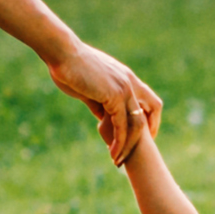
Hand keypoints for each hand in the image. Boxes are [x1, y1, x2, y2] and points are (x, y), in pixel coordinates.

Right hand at [48, 42, 162, 164]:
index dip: (150, 118)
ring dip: (129, 144)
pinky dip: (119, 141)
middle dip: (147, 134)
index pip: (149, 100)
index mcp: (126, 77)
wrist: (62, 53)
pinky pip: (122, 125)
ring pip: (137, 123)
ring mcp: (124, 88)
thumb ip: (99, 103)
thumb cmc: (70, 67)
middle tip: (136, 152)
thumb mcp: (89, 88)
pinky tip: (112, 152)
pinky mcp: (114, 96)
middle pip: (152, 110)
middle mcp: (130, 82)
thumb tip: (103, 118)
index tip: (142, 135)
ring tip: (118, 160)